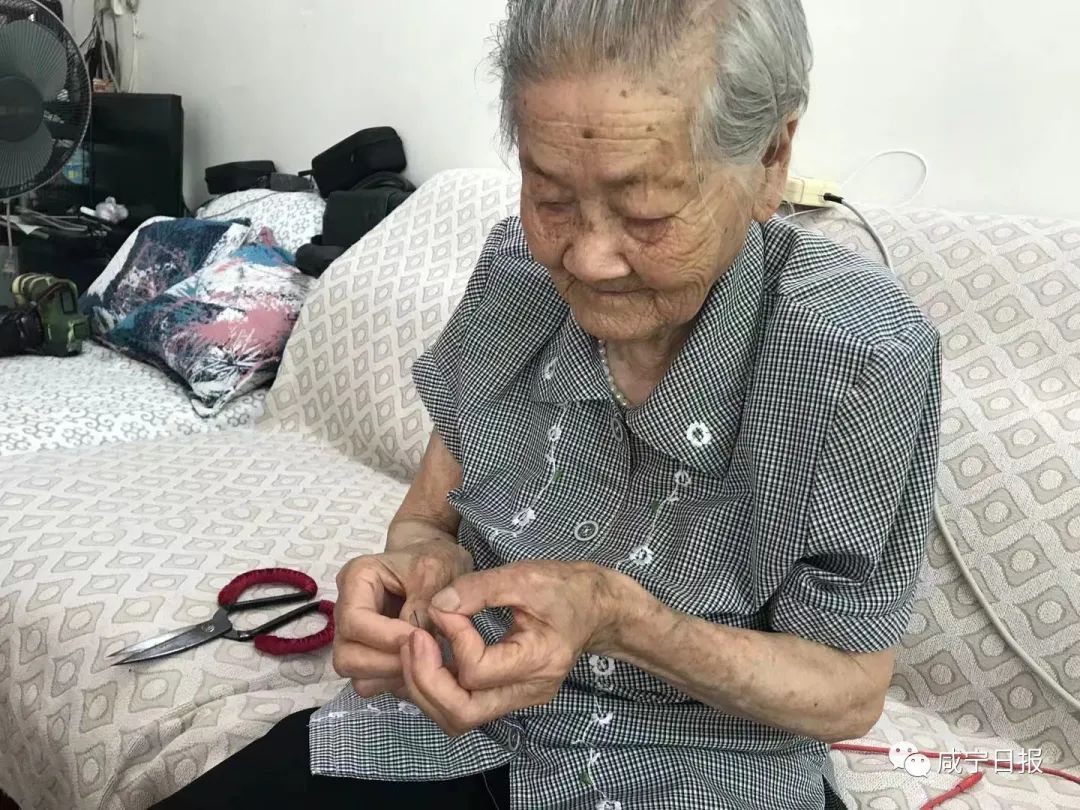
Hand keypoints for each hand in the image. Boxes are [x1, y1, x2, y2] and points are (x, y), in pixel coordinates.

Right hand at [333, 538, 472, 698]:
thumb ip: (424, 602)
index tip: (420, 638)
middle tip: (423, 655)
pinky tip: (419, 667)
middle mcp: (346, 610)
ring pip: (356, 674)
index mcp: (356, 580)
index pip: (354, 621)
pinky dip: (393, 682)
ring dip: (390, 675)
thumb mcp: (437, 570)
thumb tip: (413, 638)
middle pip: (347, 655)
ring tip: (423, 661)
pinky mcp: (368, 655)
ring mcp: (354, 637)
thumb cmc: (435, 561)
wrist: (439, 565)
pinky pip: (371, 683)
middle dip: (386, 662)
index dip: (385, 636)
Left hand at [399, 560, 620, 734]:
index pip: (477, 670)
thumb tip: (436, 606)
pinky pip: (465, 706)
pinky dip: (438, 687)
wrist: (596, 608)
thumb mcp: (526, 576)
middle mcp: (529, 691)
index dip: (452, 638)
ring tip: (414, 649)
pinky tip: (430, 656)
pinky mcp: (509, 695)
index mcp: (538, 662)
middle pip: (462, 714)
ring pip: (458, 718)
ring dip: (426, 688)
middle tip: (412, 641)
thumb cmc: (566, 588)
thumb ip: (479, 588)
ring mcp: (519, 699)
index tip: (444, 606)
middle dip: (426, 680)